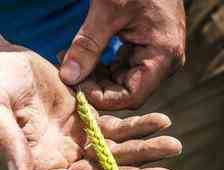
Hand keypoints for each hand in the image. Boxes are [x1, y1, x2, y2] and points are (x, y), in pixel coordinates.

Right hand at [0, 49, 181, 169]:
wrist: (3, 64)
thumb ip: (5, 143)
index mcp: (39, 164)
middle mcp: (62, 158)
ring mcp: (77, 139)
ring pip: (116, 152)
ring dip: (145, 151)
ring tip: (173, 146)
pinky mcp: (87, 119)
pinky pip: (117, 127)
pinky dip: (138, 126)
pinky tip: (160, 121)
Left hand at [60, 0, 185, 109]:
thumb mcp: (108, 9)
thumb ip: (87, 45)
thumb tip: (68, 77)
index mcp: (162, 57)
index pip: (131, 97)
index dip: (103, 98)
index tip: (76, 88)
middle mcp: (162, 64)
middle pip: (124, 93)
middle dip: (94, 87)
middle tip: (69, 74)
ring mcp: (152, 59)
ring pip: (119, 84)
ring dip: (94, 78)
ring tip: (71, 63)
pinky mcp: (142, 53)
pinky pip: (119, 71)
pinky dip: (100, 69)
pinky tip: (83, 59)